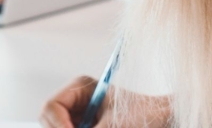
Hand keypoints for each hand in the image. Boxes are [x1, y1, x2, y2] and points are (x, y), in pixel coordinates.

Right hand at [40, 76, 170, 127]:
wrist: (164, 119)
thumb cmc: (145, 115)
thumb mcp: (115, 126)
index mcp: (79, 88)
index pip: (50, 107)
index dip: (57, 125)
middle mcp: (75, 103)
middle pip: (48, 122)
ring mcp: (78, 118)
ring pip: (59, 127)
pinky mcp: (86, 126)